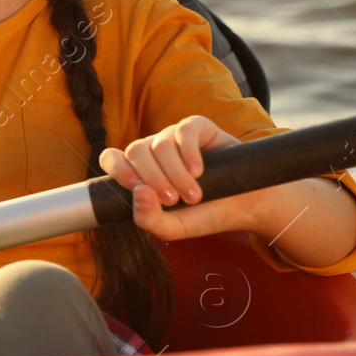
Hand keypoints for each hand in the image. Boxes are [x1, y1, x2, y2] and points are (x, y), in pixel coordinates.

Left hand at [98, 115, 266, 240]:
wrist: (244, 207)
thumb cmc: (203, 214)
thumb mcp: (173, 227)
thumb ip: (149, 219)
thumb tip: (139, 193)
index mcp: (139, 170)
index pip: (111, 158)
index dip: (119, 171)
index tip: (139, 190)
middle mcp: (153, 150)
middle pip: (135, 151)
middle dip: (153, 178)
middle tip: (174, 200)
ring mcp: (174, 137)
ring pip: (159, 144)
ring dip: (175, 173)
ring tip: (194, 195)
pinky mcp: (198, 128)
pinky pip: (183, 130)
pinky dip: (188, 152)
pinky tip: (199, 171)